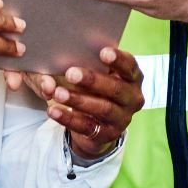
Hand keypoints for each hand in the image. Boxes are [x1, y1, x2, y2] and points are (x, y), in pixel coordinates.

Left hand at [29, 47, 143, 158]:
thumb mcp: (98, 75)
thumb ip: (87, 66)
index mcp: (133, 78)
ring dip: (78, 100)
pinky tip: (54, 110)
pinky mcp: (108, 134)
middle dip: (92, 80)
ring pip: (102, 108)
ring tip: (58, 93)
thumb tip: (63, 61)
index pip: (130, 66)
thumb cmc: (97, 88)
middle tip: (70, 73)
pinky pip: (87, 126)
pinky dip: (68, 118)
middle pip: (115, 89)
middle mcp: (133, 98)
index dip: (118, 60)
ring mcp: (122, 118)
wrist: (99, 123)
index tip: (103, 52)